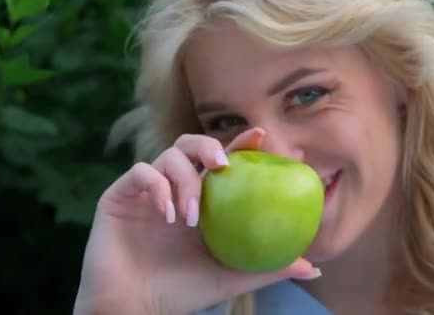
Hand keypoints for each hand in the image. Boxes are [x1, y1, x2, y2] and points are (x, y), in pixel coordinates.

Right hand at [72, 127, 319, 314]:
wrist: (132, 307)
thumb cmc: (181, 290)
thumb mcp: (230, 275)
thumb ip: (268, 267)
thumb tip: (314, 268)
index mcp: (199, 199)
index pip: (220, 162)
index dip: (239, 143)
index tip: (259, 136)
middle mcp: (173, 187)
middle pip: (189, 145)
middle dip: (208, 146)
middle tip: (222, 163)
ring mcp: (146, 190)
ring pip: (167, 157)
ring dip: (184, 181)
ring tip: (190, 217)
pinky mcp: (119, 195)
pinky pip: (139, 173)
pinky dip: (156, 186)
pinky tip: (166, 214)